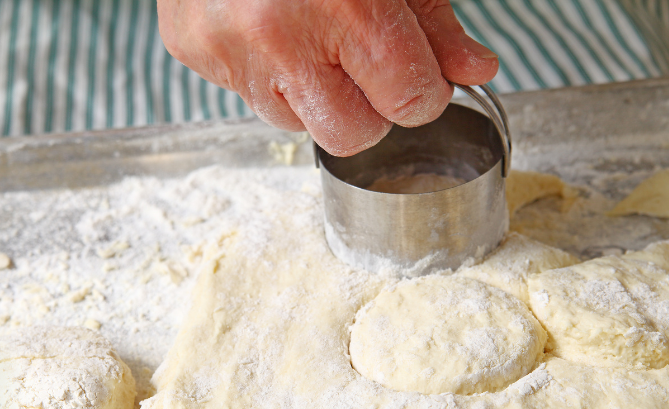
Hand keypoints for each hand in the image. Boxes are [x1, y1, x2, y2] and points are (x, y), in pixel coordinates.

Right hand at [159, 0, 498, 155]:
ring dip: (316, 95)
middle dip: (369, 110)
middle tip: (362, 62)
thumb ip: (433, 20)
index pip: (409, 101)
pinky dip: (272, 76)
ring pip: (299, 125)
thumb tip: (474, 71)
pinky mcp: (193, 50)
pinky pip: (252, 99)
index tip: (415, 75)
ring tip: (308, 34)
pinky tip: (271, 31)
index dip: (421, 92)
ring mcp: (231, 49)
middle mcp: (280, 35)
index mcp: (344, 2)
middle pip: (352, 136)